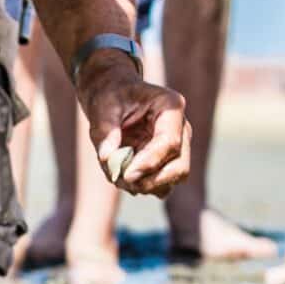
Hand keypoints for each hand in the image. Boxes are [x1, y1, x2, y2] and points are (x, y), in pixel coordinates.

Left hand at [78, 53, 190, 198]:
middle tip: (122, 179)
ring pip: (173, 179)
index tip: (126, 175)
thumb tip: (107, 158)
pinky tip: (121, 175)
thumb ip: (106, 131)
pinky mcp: (167, 161)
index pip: (170, 142)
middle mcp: (181, 128)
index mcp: (171, 107)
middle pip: (180, 167)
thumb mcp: (103, 107)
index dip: (149, 162)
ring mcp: (178, 147)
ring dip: (145, 185)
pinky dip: (142, 186)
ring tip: (117, 174)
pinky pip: (161, 184)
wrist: (114, 97)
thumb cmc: (110, 97)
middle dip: (152, 180)